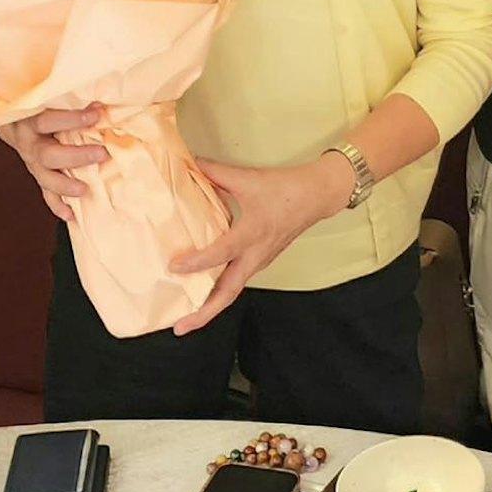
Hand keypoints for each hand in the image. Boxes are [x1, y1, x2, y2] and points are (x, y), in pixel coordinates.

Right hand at [0, 107, 107, 221]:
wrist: (13, 120)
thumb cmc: (39, 106)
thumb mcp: (47, 100)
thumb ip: (71, 102)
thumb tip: (100, 105)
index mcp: (30, 121)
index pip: (48, 120)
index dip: (72, 118)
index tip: (97, 114)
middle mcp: (29, 144)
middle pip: (48, 155)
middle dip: (76, 156)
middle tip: (101, 154)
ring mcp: (32, 162)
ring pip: (45, 178)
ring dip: (65, 186)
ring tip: (84, 190)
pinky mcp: (38, 175)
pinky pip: (46, 194)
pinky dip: (57, 206)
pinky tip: (70, 215)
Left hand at [169, 155, 352, 334]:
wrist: (318, 195)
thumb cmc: (286, 188)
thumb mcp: (250, 178)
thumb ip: (217, 173)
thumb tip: (189, 164)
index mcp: (252, 233)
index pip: (221, 253)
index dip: (197, 261)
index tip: (174, 266)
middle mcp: (256, 254)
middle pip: (229, 293)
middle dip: (204, 313)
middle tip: (180, 326)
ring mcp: (260, 260)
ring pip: (233, 290)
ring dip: (211, 306)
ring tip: (187, 318)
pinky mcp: (262, 260)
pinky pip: (238, 280)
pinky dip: (220, 291)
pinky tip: (205, 290)